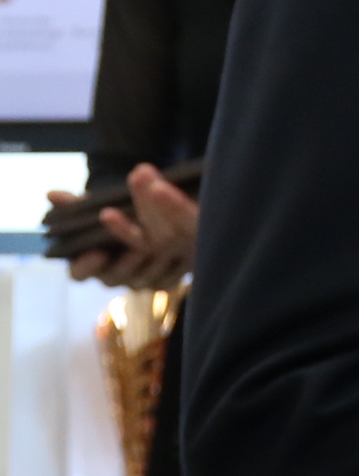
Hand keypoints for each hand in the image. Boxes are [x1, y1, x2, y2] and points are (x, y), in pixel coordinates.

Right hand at [45, 169, 195, 288]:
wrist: (154, 223)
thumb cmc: (119, 218)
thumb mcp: (98, 207)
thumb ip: (76, 205)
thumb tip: (52, 194)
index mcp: (91, 264)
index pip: (79, 274)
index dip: (87, 265)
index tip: (98, 251)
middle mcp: (116, 277)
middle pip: (118, 273)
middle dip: (128, 255)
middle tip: (139, 244)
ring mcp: (143, 281)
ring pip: (149, 273)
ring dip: (157, 252)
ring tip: (166, 235)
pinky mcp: (170, 279)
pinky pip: (175, 275)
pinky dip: (180, 259)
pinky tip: (187, 240)